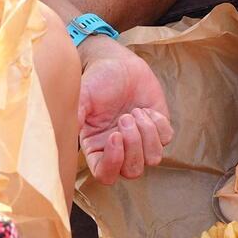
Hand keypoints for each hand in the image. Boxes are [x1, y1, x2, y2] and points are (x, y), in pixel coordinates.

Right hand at [77, 40, 173, 184]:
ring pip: (153, 159)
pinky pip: (166, 139)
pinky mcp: (158, 129)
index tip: (115, 136)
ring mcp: (140, 141)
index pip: (105, 175)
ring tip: (135, 112)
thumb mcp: (81, 96)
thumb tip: (70, 134)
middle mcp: (119, 150)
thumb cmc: (96, 80)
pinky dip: (159, 123)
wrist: (117, 63)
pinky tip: (146, 109)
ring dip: (147, 134)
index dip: (113, 163)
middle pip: (132, 171)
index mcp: (97, 148)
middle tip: (125, 117)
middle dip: (133, 145)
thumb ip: (76, 117)